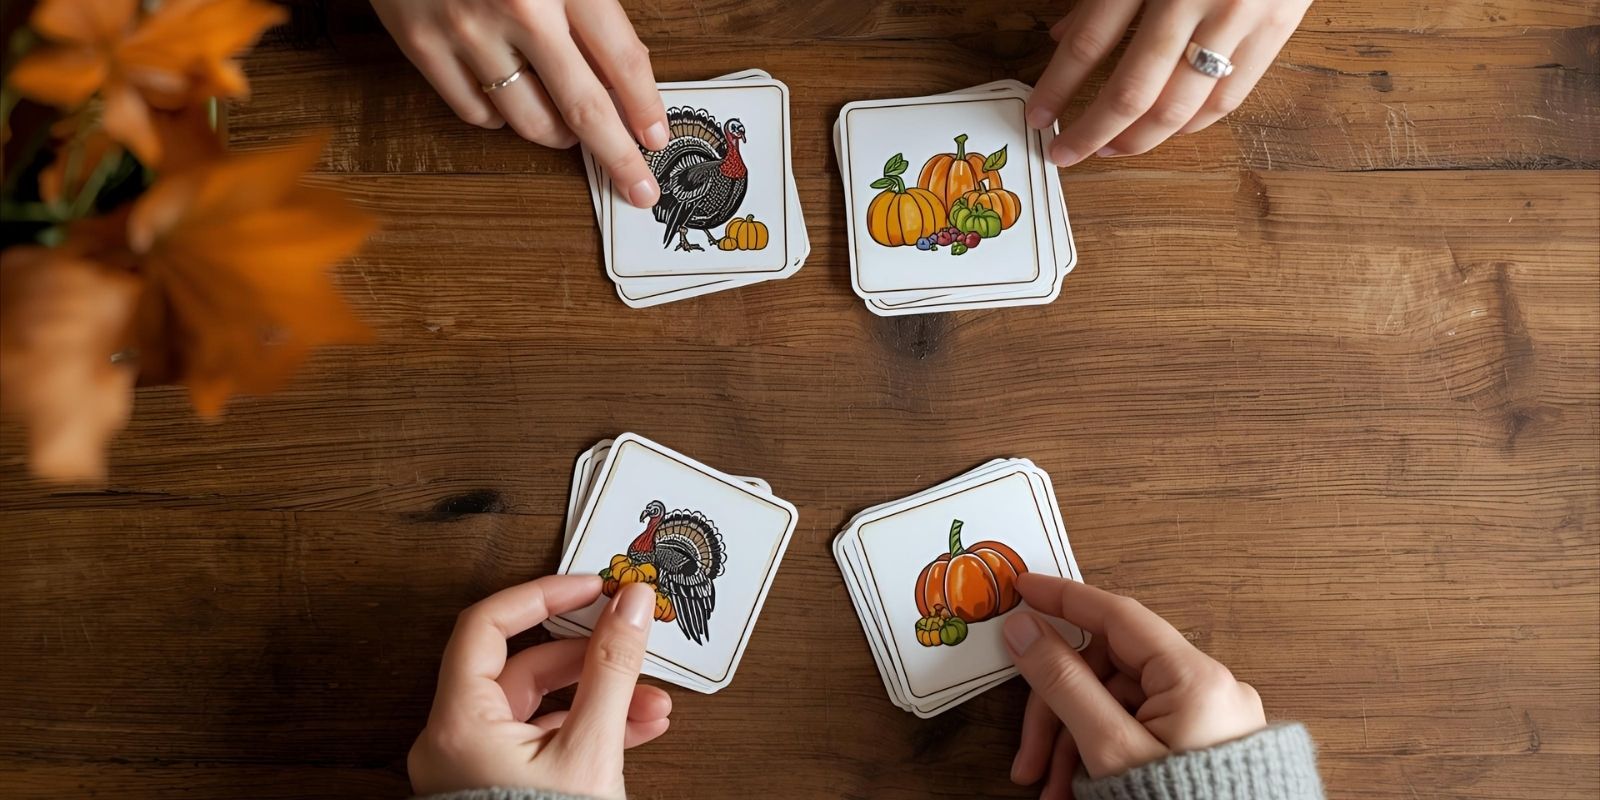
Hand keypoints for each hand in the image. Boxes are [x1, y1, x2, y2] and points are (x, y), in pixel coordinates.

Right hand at [371, 0, 668, 206]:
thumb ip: (591, 4)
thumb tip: (625, 72)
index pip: (622, 60)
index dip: (645, 108)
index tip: (656, 139)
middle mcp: (518, 9)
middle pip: (583, 108)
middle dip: (618, 157)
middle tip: (638, 188)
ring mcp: (465, 30)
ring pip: (528, 120)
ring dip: (559, 135)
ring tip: (570, 129)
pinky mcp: (419, 42)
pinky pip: (474, 112)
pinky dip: (501, 118)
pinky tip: (513, 101)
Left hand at [408, 578, 670, 799]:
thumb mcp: (590, 749)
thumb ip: (612, 670)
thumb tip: (627, 607)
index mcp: (459, 722)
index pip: (488, 625)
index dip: (541, 595)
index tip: (588, 586)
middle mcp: (455, 740)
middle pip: (524, 667)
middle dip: (591, 658)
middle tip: (630, 639)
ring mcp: (474, 767)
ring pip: (541, 708)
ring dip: (600, 697)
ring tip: (651, 705)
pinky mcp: (497, 788)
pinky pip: (543, 740)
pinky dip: (588, 729)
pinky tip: (633, 730)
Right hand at [1004, 573, 1266, 797]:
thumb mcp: (1108, 749)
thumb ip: (1063, 682)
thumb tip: (1026, 630)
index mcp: (1196, 678)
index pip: (1117, 615)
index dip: (1065, 599)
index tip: (1023, 589)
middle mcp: (1208, 690)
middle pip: (1107, 672)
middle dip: (1057, 714)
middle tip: (1028, 760)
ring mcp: (1207, 719)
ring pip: (1115, 706)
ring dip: (1072, 745)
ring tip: (1053, 791)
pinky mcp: (1202, 745)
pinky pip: (1138, 730)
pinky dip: (1100, 755)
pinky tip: (1078, 791)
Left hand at [1029, 0, 1309, 163]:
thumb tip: (1061, 39)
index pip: (1088, 44)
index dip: (1057, 88)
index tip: (1038, 116)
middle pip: (1131, 91)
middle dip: (1092, 132)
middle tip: (1067, 151)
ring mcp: (1237, 14)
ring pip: (1179, 106)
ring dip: (1138, 139)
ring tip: (1111, 148)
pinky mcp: (1277, 25)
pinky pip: (1228, 95)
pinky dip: (1193, 123)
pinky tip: (1166, 131)